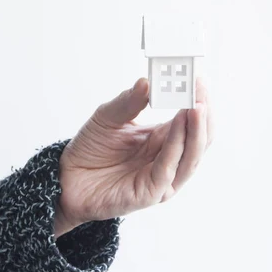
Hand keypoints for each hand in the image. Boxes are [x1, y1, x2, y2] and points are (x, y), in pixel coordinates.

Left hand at [54, 77, 213, 237]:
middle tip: (201, 90)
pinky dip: (175, 148)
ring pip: (190, 156)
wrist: (68, 177)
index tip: (198, 78)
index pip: (190, 120)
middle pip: (199, 138)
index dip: (198, 100)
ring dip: (196, 131)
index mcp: (162, 138)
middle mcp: (167, 158)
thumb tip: (146, 81)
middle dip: (203, 113)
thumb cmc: (91, 149)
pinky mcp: (150, 193)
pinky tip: (177, 128)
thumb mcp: (107, 117)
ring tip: (197, 107)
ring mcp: (162, 177)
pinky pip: (168, 170)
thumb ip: (128, 102)